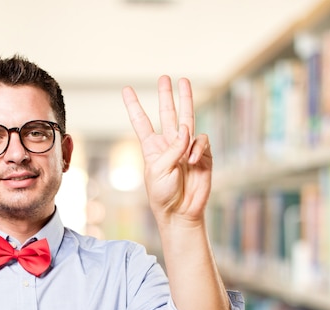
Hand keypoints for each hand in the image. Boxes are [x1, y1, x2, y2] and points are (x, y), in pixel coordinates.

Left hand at [122, 76, 211, 224]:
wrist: (181, 212)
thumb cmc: (163, 195)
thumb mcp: (159, 170)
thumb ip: (172, 148)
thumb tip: (187, 129)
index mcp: (152, 148)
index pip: (142, 123)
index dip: (134, 106)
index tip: (126, 89)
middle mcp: (170, 145)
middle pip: (168, 114)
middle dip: (166, 96)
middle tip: (166, 78)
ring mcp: (187, 149)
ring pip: (188, 119)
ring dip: (186, 100)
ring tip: (183, 81)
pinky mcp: (203, 155)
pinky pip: (201, 141)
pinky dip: (197, 147)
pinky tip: (192, 159)